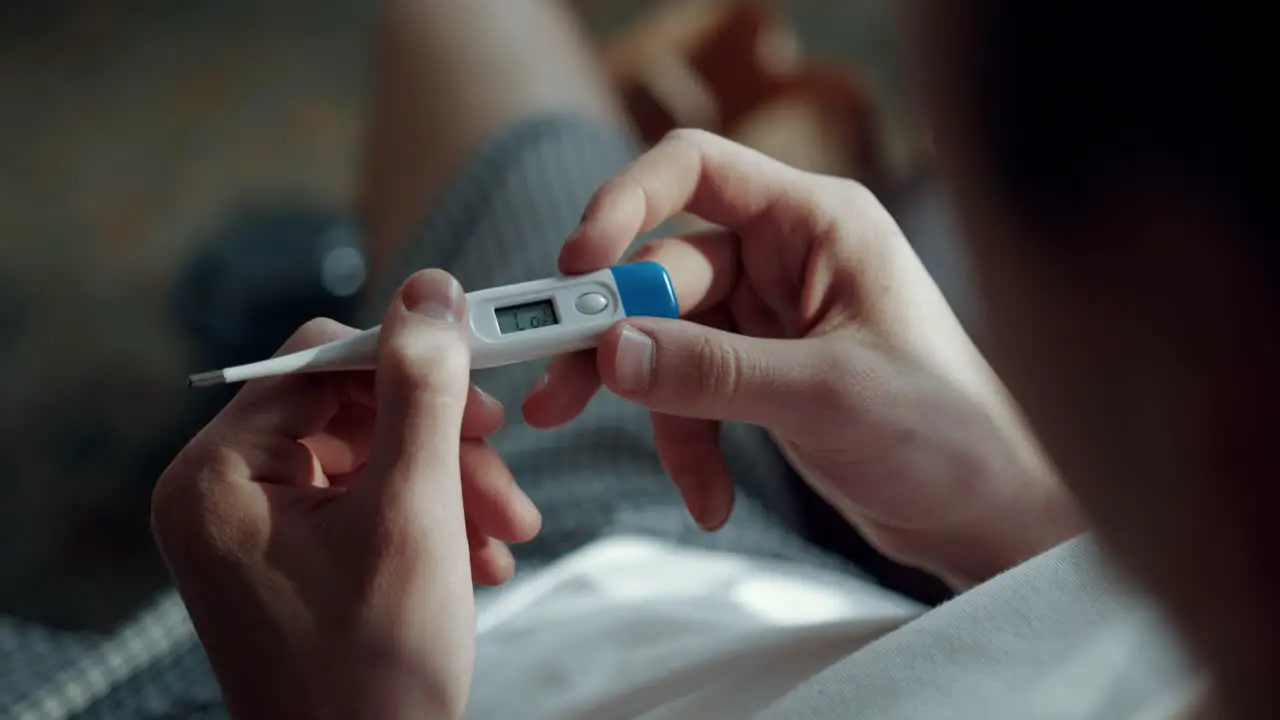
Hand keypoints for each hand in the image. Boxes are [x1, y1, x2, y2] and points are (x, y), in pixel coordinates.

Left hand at [152, 270, 539, 718]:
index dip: (407, 356)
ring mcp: (256, 532)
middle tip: (504, 475)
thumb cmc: (374, 673)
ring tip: (505, 533)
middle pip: (350, 411)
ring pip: (372, 458)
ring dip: (450, 486)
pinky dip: (431, 520)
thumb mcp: (413, 512)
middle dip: (442, 443)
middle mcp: (223, 496)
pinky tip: (479, 556)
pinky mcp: (294, 560)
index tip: (483, 367)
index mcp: (219, 475)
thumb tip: (431, 293)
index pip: (317, 361)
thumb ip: (423, 392)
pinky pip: (368, 504)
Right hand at [523, 130, 1083, 587]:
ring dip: (653, 408)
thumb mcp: (825, 394)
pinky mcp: (759, 370)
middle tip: (556, 393)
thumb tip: (611, 352)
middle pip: (662, 271)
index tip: (577, 265)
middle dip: (613, 340)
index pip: (695, 169)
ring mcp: (769, 316)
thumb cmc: (945, 433)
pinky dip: (689, 443)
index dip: (624, 203)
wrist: (986, 513)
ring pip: (665, 340)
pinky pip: (688, 391)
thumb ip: (712, 371)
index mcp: (816, 223)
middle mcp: (786, 257)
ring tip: (673, 476)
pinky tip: (712, 499)